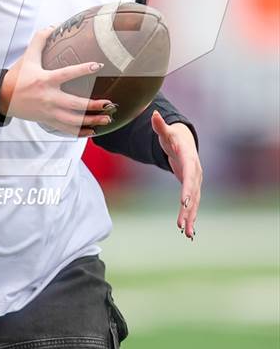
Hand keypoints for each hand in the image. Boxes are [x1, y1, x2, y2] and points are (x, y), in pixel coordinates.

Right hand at [0, 26, 115, 136]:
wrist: (2, 97)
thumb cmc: (16, 76)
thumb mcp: (27, 57)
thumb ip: (39, 40)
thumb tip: (51, 26)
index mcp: (45, 80)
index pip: (67, 74)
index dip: (83, 69)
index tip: (98, 66)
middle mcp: (49, 98)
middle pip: (75, 104)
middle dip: (93, 105)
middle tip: (110, 104)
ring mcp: (49, 111)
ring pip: (73, 120)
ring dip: (91, 121)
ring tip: (106, 120)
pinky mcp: (47, 120)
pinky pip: (66, 129)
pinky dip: (79, 132)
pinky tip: (92, 131)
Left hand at [151, 109, 202, 240]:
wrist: (185, 141)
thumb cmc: (173, 137)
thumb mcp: (166, 132)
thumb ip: (160, 125)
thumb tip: (153, 114)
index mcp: (190, 160)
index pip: (190, 176)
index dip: (187, 189)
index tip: (184, 202)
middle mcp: (196, 173)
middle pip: (193, 193)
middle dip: (189, 209)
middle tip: (183, 223)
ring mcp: (195, 183)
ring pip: (194, 203)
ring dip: (191, 218)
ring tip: (187, 234)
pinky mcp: (192, 189)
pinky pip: (192, 205)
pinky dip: (190, 218)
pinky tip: (188, 233)